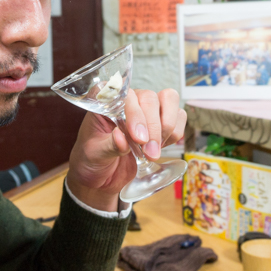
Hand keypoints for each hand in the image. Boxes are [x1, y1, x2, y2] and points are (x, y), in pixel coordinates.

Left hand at [65, 88, 185, 211]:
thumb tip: (121, 137)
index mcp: (105, 101)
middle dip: (152, 126)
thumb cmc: (92, 159)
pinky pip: (179, 116)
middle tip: (148, 151)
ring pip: (168, 100)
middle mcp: (127, 99)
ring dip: (166, 128)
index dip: (133, 111)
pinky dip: (175, 133)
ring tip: (153, 152)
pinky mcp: (161, 121)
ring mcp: (146, 108)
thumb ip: (109, 145)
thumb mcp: (94, 154)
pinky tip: (160, 147)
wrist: (101, 177)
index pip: (123, 93)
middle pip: (149, 97)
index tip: (136, 136)